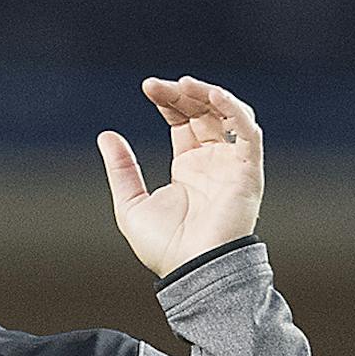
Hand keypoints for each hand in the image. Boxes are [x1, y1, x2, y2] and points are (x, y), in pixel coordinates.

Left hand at [97, 77, 263, 277]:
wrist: (192, 271)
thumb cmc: (164, 247)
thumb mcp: (130, 204)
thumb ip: (122, 170)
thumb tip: (106, 136)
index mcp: (188, 167)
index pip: (183, 120)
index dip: (169, 100)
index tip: (148, 87)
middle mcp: (213, 162)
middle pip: (204, 112)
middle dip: (183, 93)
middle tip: (157, 85)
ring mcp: (232, 165)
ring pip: (228, 115)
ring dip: (209, 94)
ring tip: (184, 84)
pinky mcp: (248, 171)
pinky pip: (247, 132)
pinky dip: (234, 110)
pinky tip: (212, 95)